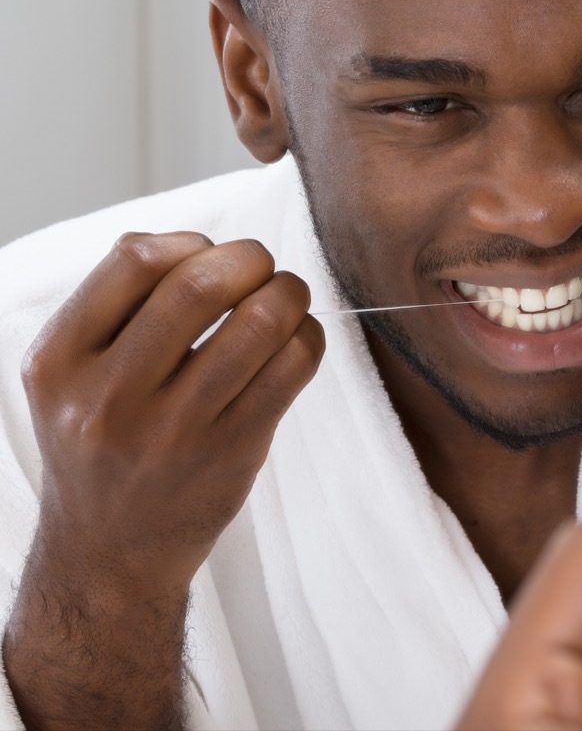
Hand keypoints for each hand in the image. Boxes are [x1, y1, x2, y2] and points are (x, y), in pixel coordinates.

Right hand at [21, 231, 324, 597]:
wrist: (108, 552)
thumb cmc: (100, 447)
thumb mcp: (71, 378)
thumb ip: (118, 310)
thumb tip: (205, 245)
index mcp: (60, 361)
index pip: (135, 258)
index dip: (190, 242)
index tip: (211, 255)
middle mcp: (109, 396)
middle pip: (202, 283)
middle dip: (251, 258)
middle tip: (263, 267)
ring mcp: (174, 430)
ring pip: (259, 323)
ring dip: (289, 293)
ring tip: (287, 298)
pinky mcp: (231, 452)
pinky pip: (292, 368)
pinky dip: (308, 337)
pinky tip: (298, 340)